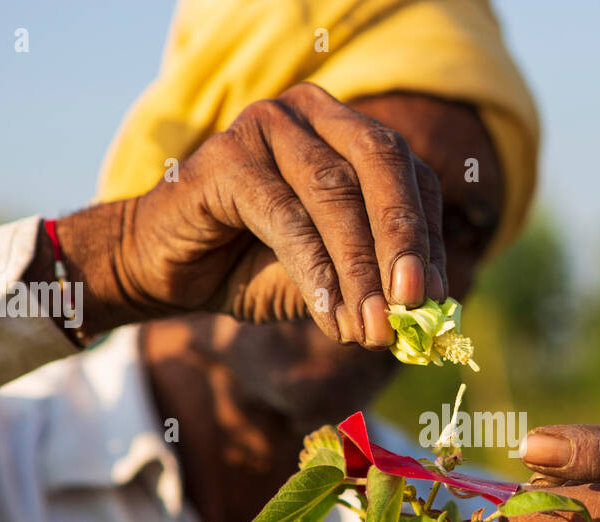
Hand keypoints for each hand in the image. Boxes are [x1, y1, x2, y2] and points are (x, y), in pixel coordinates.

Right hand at [55, 82, 446, 343]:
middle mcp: (312, 113)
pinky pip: (286, 217)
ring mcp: (267, 124)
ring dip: (360, 270)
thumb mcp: (330, 278)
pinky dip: (315, 271)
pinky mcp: (226, 155)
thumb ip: (376, 283)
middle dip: (404, 243)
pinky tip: (331, 315)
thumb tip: (434, 312)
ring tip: (371, 329)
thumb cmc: (251, 268)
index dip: (428, 240)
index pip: (411, 178)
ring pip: (334, 196)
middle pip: (380, 169)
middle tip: (415, 306)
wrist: (163, 270)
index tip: (436, 302)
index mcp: (349, 132)